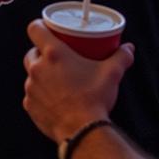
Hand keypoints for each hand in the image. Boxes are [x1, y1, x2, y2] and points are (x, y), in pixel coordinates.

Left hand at [22, 20, 133, 142]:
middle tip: (58, 58)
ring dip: (41, 75)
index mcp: (53, 54)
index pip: (35, 28)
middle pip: (32, 52)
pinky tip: (54, 99)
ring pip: (31, 75)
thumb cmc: (94, 99)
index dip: (40, 26)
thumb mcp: (111, 73)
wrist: (83, 132)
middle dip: (41, 53)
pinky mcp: (30, 106)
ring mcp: (31, 88)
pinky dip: (40, 95)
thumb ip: (121, 57)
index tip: (48, 29)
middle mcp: (38, 69)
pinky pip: (32, 95)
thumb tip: (128, 49)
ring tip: (58, 80)